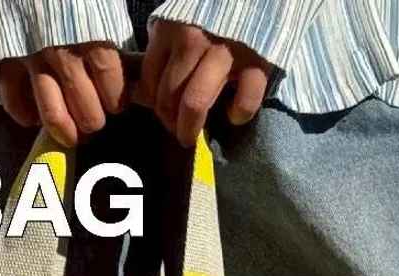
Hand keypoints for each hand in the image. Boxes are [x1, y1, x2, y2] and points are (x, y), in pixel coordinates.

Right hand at [0, 44, 128, 146]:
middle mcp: (64, 56)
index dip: (115, 103)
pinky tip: (33, 116)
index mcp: (94, 39)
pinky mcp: (6, 59)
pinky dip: (24, 115)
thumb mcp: (103, 3)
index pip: (113, 91)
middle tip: (93, 119)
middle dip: (93, 121)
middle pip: (86, 112)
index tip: (115, 104)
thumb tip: (132, 68)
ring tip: (70, 130)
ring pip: (53, 116)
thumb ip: (114, 34)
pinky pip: (14, 101)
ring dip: (65, 129)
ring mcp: (32, 60)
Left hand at [138, 21, 269, 145]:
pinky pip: (244, 101)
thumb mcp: (176, 23)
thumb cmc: (210, 16)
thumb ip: (162, 50)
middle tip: (178, 131)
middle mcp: (192, 39)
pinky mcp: (256, 63)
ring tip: (191, 136)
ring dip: (190, 128)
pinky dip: (238, 114)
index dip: (154, 105)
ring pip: (195, 102)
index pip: (149, 82)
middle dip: (170, 122)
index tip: (164, 113)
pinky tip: (233, 115)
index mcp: (170, 30)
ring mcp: (224, 51)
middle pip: (169, 96)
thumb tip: (142, 93)